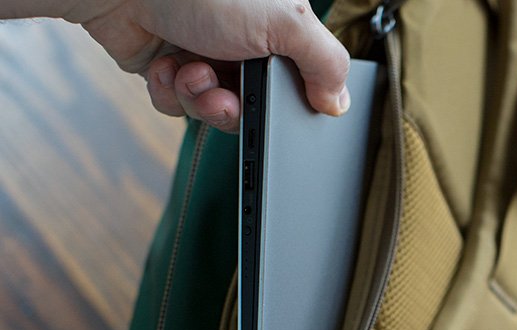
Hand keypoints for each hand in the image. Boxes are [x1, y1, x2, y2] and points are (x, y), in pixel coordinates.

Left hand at [64, 0, 350, 131]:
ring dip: (201, 101)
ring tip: (190, 73)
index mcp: (280, 24)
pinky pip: (178, 105)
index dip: (291, 100)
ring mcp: (205, 52)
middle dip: (238, 107)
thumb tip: (339, 103)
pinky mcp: (167, 66)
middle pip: (258, 103)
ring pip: (216, 109)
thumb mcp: (286, 22)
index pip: (303, 77)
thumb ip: (325, 63)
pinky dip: (170, 94)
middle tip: (227, 95)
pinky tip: (165, 69)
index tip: (279, 105)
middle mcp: (245, 38)